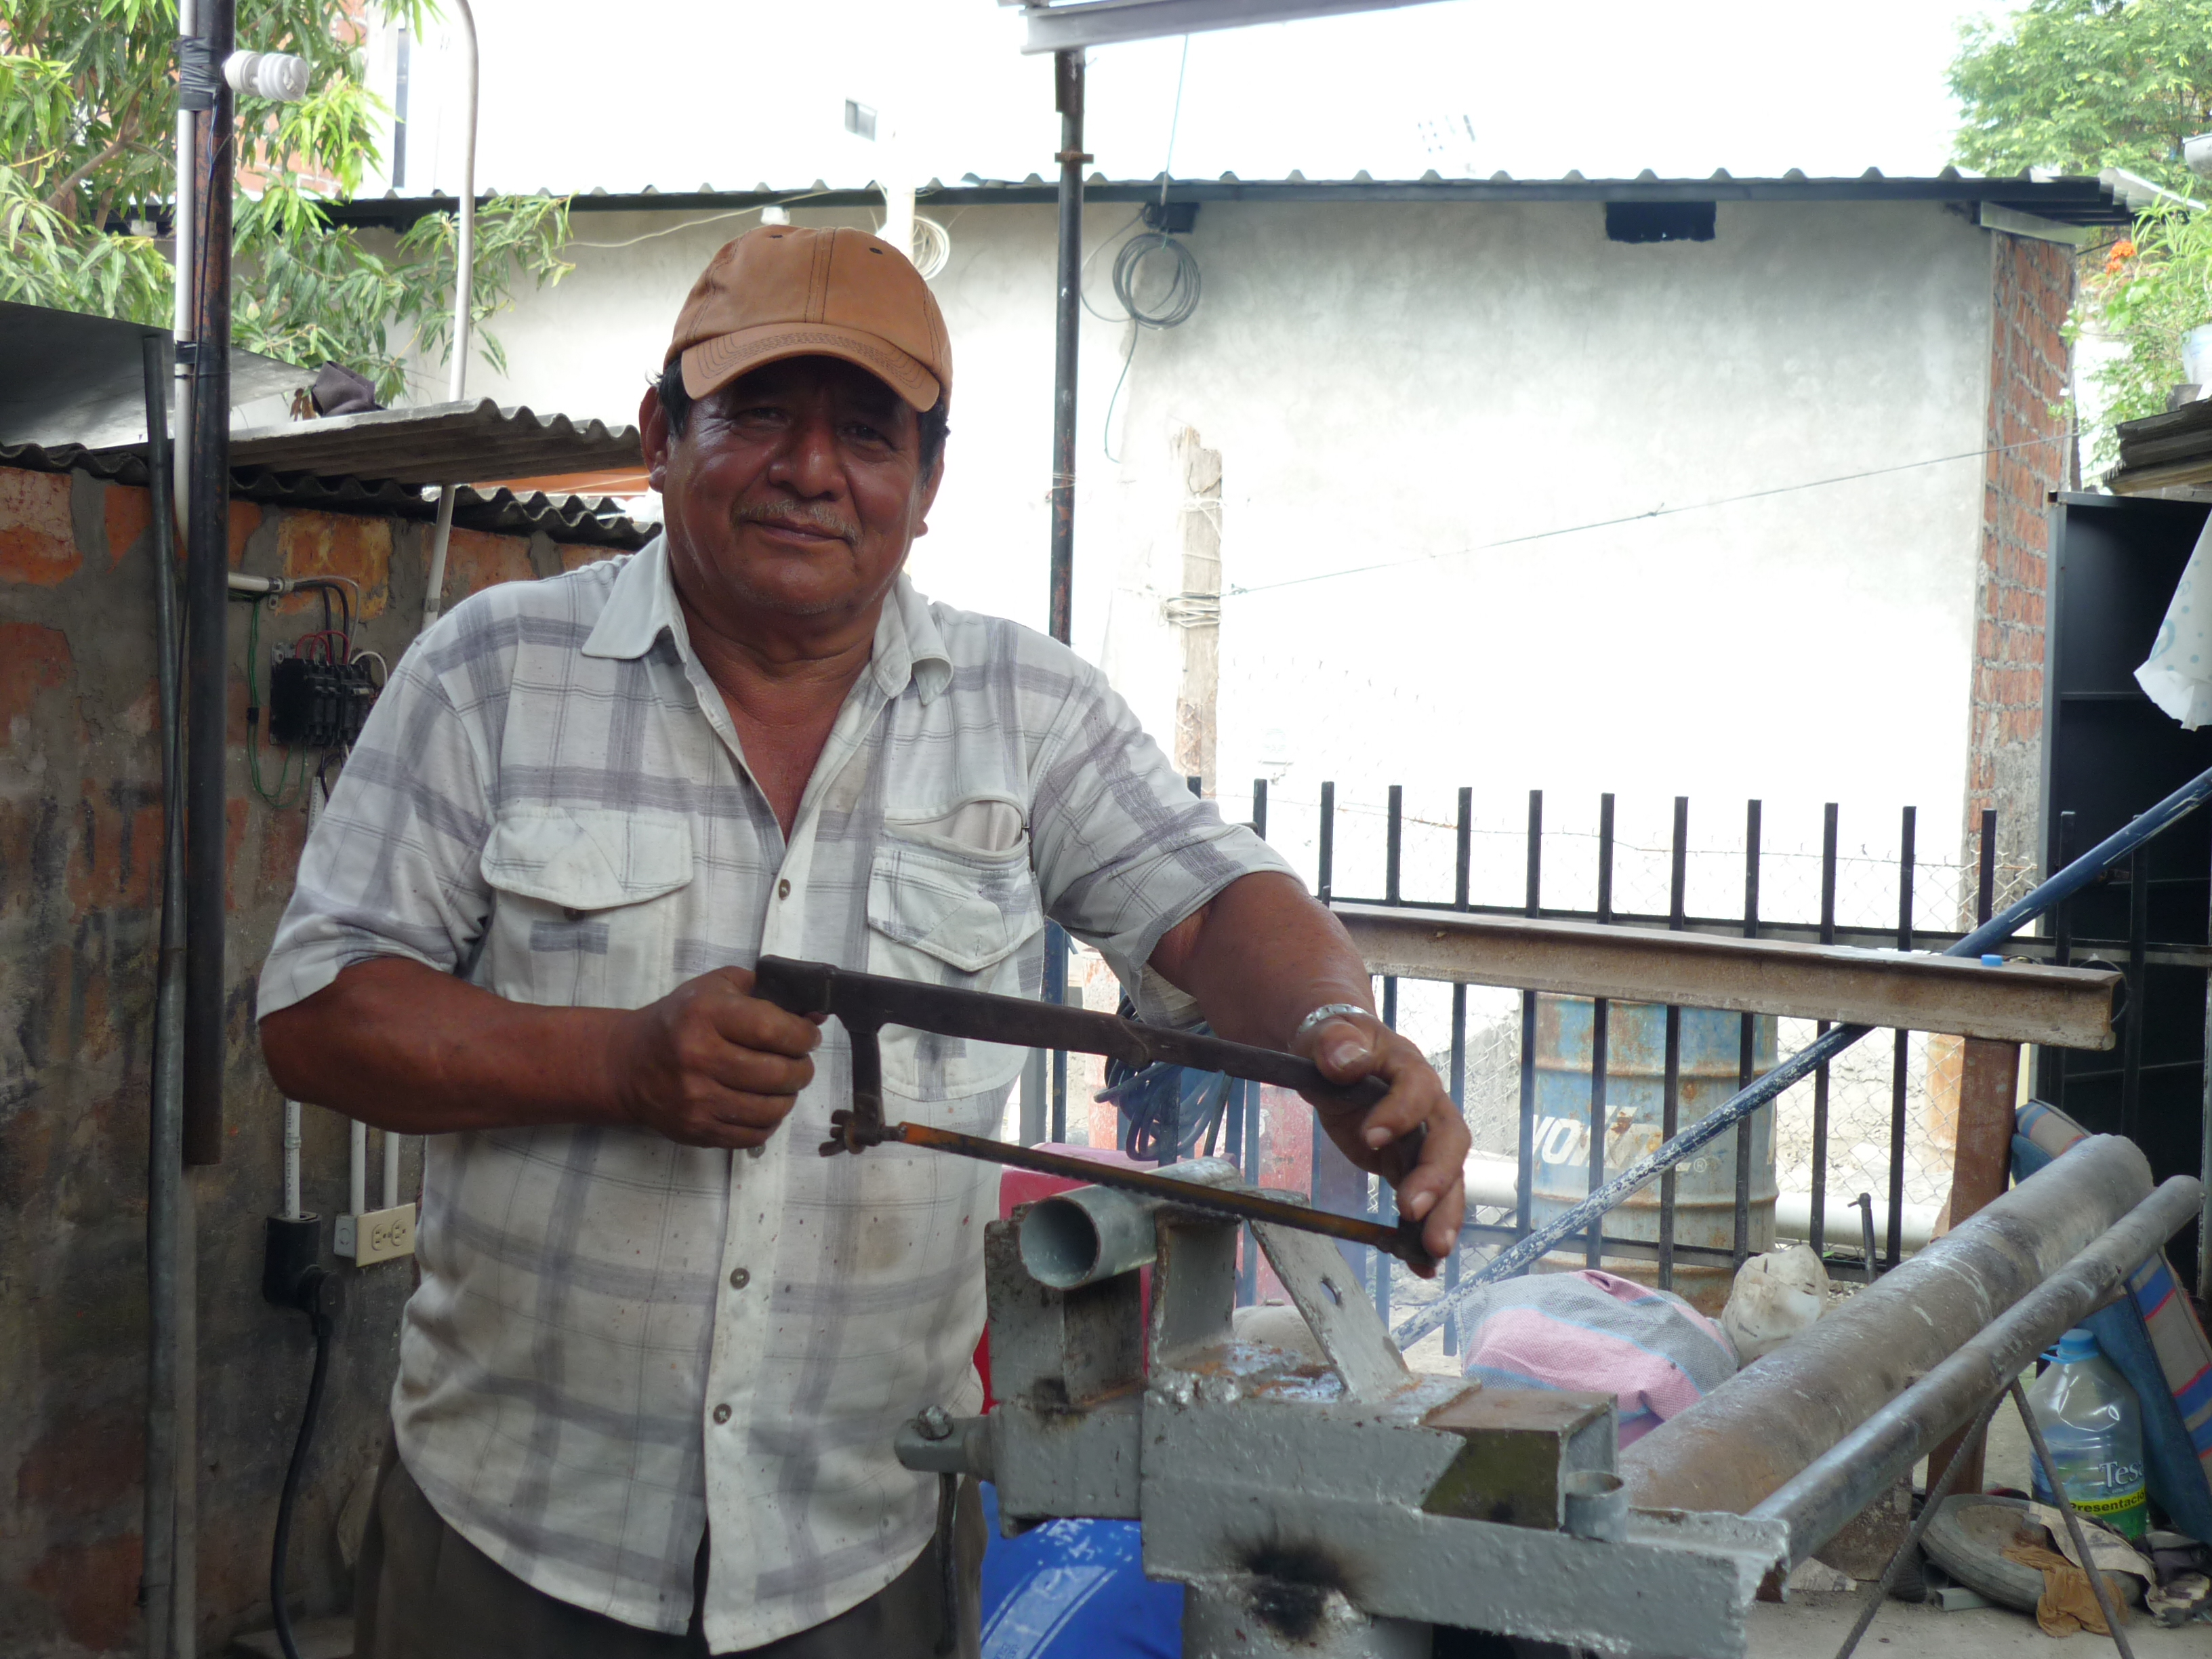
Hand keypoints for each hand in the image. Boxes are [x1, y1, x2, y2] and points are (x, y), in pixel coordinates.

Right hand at [604, 966, 821, 1148]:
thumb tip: (815, 1014)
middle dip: (802, 1069)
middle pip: (778, 1073)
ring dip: (788, 1096)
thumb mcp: (716, 988)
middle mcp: (698, 1057)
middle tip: (799, 1063)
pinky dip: (768, 1121)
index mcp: (705, 1015)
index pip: (773, 1030)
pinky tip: (762, 1104)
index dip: (802, 1036)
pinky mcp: (697, 1129)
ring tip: (782, 1084)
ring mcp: (696, 1099)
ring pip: (771, 1108)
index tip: (807, 1037)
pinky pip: (754, 1134)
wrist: (629, 1064)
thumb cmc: (680, 1020)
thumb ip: (765, 992)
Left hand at [1292, 1012, 1468, 1270]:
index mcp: (1409, 1069)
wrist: (1342, 1055)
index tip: (1370, 1136)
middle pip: (1448, 1142)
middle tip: (1413, 1210)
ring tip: (1432, 1253)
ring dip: (1443, 1216)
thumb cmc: (1339, 1042)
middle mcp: (1429, 1108)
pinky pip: (1426, 1202)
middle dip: (1436, 1178)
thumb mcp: (1330, 1034)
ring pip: (1447, 1179)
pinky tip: (1420, 1264)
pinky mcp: (1411, 1167)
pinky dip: (1423, 1233)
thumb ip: (1336, 1043)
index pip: (1418, 1089)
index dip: (1400, 1112)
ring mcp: (1424, 1140)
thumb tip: (1345, 1061)